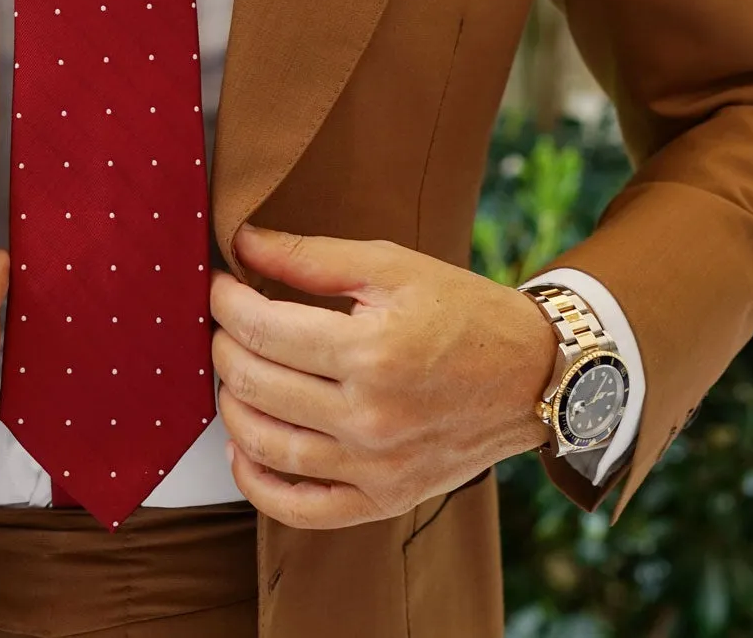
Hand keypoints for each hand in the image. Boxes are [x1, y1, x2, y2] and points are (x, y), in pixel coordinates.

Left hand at [209, 222, 557, 528]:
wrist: (533, 376)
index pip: (261, 328)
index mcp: (371, 350)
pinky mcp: (383, 499)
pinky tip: (242, 449)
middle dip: (221, 344)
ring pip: (265, 445)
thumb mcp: (393, 266)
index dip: (225, 301)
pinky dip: (256, 484)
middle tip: (224, 322)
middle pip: (253, 382)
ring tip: (231, 373)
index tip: (219, 284)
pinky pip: (299, 509)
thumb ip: (312, 256)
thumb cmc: (464, 313)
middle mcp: (370, 416)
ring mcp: (375, 466)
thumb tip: (241, 243)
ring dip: (229, 405)